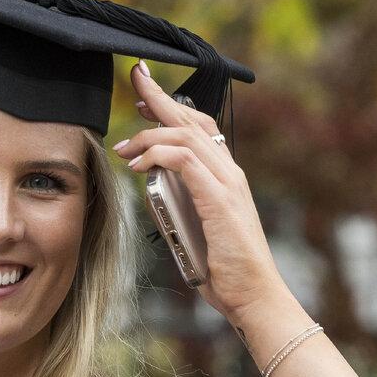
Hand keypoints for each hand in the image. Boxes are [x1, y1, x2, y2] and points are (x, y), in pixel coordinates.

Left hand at [112, 61, 305, 340]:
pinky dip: (157, 155)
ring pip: (184, 136)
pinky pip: (185, 160)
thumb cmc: (225, 271)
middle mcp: (230, 172)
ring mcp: (228, 183)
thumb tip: (150, 188)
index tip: (143, 101)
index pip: (199, 128)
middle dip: (159, 97)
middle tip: (135, 80)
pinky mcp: (220, 199)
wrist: (254, 296)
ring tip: (122, 147)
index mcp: (225, 177)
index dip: (171, 109)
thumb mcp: (193, 231)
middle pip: (192, 120)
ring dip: (148, 134)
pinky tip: (138, 163)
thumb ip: (176, 205)